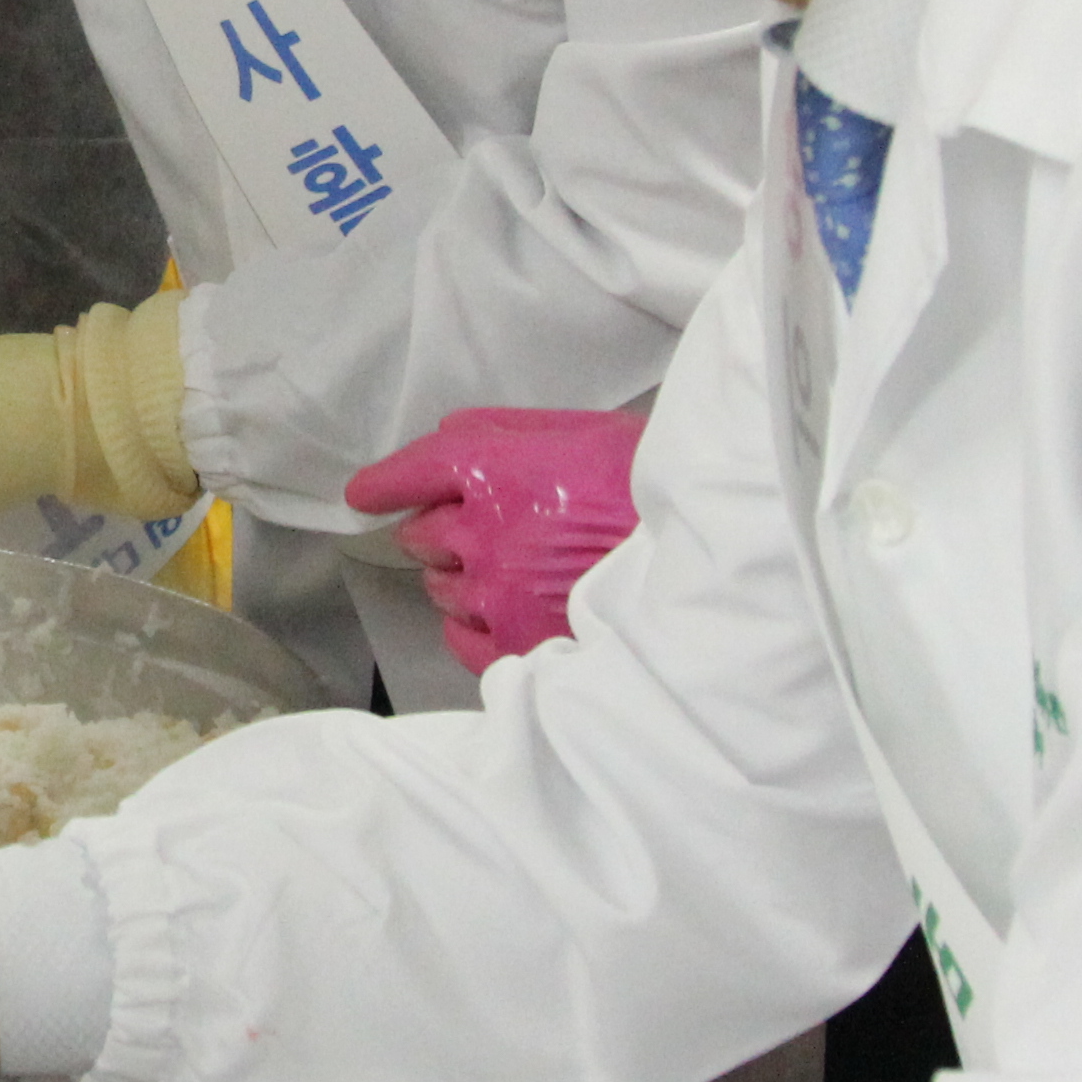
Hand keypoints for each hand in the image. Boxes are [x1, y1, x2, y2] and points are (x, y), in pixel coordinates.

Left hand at [346, 405, 642, 673]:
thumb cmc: (655, 487)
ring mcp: (499, 597)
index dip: (384, 483)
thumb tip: (448, 435)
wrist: (713, 562)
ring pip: (440, 587)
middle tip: (492, 528)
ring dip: (462, 577)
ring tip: (517, 571)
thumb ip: (507, 432)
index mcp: (496, 471)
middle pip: (421, 535)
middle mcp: (484, 534)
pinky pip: (461, 639)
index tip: (367, 495)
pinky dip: (475, 626)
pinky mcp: (519, 649)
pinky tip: (511, 612)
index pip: (412, 472)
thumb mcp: (586, 432)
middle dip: (443, 528)